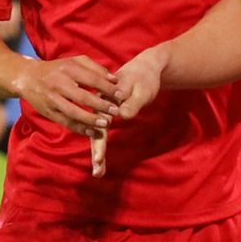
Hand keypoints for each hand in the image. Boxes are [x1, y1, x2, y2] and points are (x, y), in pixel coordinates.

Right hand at [12, 56, 118, 138]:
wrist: (28, 78)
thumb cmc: (58, 69)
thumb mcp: (75, 61)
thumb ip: (96, 68)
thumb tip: (114, 79)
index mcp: (68, 69)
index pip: (92, 79)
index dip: (108, 88)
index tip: (120, 95)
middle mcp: (59, 84)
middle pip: (83, 97)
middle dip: (101, 105)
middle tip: (116, 111)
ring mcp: (52, 99)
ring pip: (73, 112)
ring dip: (91, 120)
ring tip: (106, 124)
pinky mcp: (48, 112)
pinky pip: (65, 122)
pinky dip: (79, 128)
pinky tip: (91, 131)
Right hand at [89, 45, 168, 177]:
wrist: (144, 69)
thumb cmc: (145, 79)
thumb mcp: (143, 90)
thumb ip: (133, 103)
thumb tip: (122, 115)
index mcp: (107, 97)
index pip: (101, 121)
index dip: (99, 140)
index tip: (98, 156)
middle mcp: (101, 105)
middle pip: (95, 130)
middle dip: (97, 150)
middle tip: (97, 169)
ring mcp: (103, 110)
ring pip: (97, 133)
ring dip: (97, 152)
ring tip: (98, 172)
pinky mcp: (108, 115)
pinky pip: (102, 132)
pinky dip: (100, 146)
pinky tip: (100, 161)